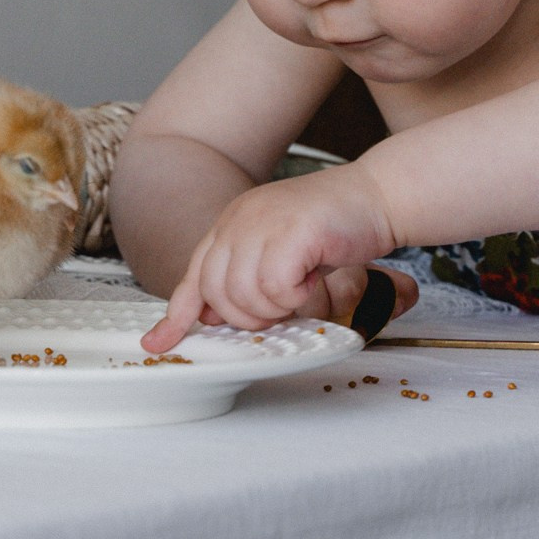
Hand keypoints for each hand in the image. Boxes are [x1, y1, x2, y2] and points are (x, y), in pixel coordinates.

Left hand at [142, 163, 399, 351]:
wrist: (380, 194)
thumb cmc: (338, 226)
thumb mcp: (282, 251)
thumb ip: (249, 276)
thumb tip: (216, 315)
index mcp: (234, 222)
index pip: (194, 276)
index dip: (176, 315)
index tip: (158, 343)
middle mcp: (240, 219)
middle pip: (216, 293)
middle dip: (248, 316)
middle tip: (284, 306)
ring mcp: (262, 221)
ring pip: (244, 295)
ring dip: (277, 307)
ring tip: (302, 288)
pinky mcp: (289, 231)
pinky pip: (275, 288)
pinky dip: (297, 296)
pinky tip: (314, 278)